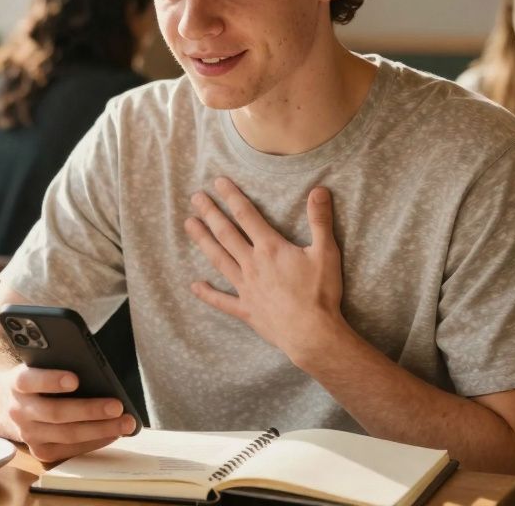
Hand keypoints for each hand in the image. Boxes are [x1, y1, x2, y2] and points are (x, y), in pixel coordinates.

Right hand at [0, 364, 133, 461]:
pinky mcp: (39, 450)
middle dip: (90, 410)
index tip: (75, 379)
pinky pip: (70, 450)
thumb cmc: (33, 381)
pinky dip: (95, 442)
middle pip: (55, 413)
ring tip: (125, 422)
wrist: (3, 406)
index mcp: (16, 383)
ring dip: (100, 429)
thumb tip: (92, 366)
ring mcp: (28, 434)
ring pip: (67, 434)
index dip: (51, 380)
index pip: (29, 380)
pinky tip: (113, 433)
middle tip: (117, 406)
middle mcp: (19, 410)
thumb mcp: (35, 366)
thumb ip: (53, 363)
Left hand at [186, 178, 345, 363]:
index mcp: (270, 248)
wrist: (312, 333)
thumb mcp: (326, 252)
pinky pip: (221, 300)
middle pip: (226, 233)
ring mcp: (245, 287)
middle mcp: (252, 264)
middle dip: (210, 213)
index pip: (246, 215)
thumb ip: (320, 220)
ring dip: (202, 241)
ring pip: (218, 259)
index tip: (218, 182)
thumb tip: (319, 190)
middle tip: (195, 198)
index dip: (231, 197)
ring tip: (188, 225)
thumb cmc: (321, 293)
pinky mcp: (245, 309)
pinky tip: (194, 285)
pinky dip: (207, 293)